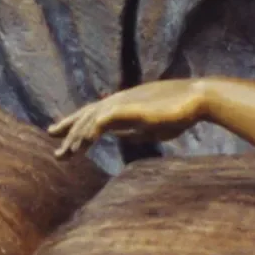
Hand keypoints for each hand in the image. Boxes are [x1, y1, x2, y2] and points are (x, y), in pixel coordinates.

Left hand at [49, 80, 207, 158]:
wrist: (197, 100)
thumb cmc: (177, 113)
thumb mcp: (149, 127)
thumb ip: (131, 130)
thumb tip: (118, 137)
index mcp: (121, 106)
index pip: (91, 116)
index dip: (74, 127)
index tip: (60, 139)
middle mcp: (118, 101)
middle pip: (86, 117)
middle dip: (69, 135)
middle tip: (57, 154)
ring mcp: (124, 102)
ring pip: (93, 118)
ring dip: (79, 136)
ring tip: (69, 152)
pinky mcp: (132, 106)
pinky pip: (108, 117)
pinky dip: (95, 128)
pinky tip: (87, 140)